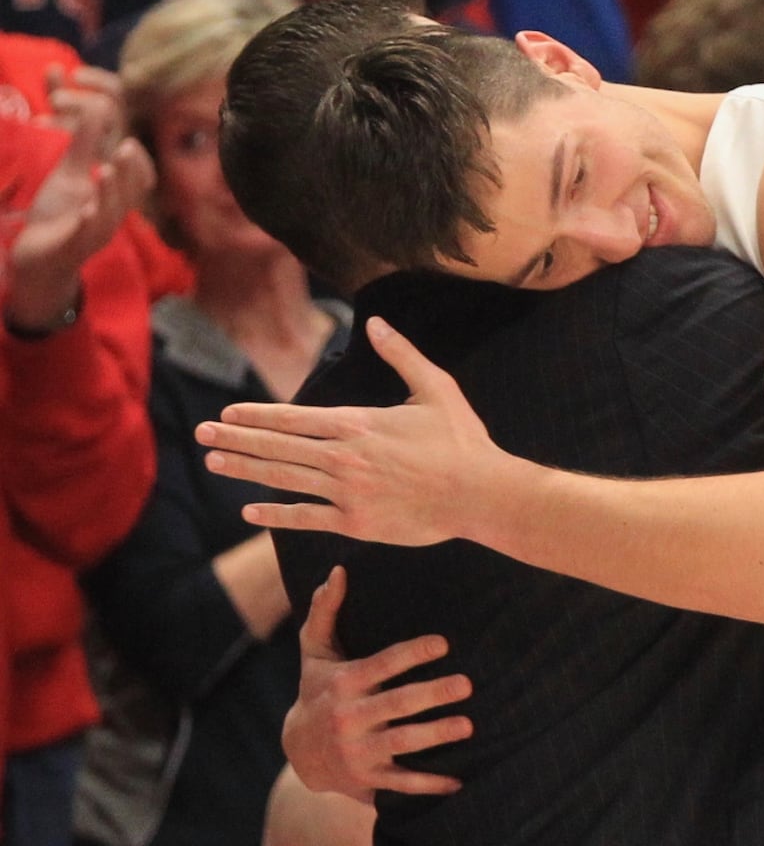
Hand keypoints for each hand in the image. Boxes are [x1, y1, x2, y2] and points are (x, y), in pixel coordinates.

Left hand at [5, 79, 152, 327]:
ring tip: (104, 171)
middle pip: (128, 195)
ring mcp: (94, 234)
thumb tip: (99, 108)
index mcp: (114, 199)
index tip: (130, 141)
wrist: (39, 256)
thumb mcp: (72, 174)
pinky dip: (88, 222)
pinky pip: (86, 236)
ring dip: (109, 193)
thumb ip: (85, 143)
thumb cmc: (60, 214)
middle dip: (128, 172)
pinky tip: (87, 209)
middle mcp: (111, 217)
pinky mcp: (74, 248)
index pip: (137, 181)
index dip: (138, 163)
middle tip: (126, 147)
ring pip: (110, 214)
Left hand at [196, 316, 504, 544]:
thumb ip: (401, 354)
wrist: (480, 494)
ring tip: (215, 462)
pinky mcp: (356, 523)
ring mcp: (347, 493)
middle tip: (201, 434)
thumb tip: (375, 322)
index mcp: (358, 424)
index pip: (293, 418)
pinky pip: (306, 518)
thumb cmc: (462, 440)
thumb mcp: (435, 388)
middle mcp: (344, 458)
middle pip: (278, 447)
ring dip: (246, 470)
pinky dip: (275, 514)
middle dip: (236, 439)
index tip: (227, 412)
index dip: (256, 415)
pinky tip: (250, 511)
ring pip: (284, 479)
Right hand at [282, 566, 474, 802]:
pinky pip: (401, 783)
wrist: (299, 750)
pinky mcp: (368, 779)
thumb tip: (338, 571)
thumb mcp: (314, 651)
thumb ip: (325, 611)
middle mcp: (349, 717)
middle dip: (432, 693)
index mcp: (344, 682)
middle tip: (466, 684)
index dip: (412, 653)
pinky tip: (458, 781)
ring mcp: (359, 750)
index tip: (442, 643)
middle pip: (397, 704)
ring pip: (402, 743)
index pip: (382, 664)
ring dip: (436, 735)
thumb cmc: (316, 689)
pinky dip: (430, 785)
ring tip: (468, 726)